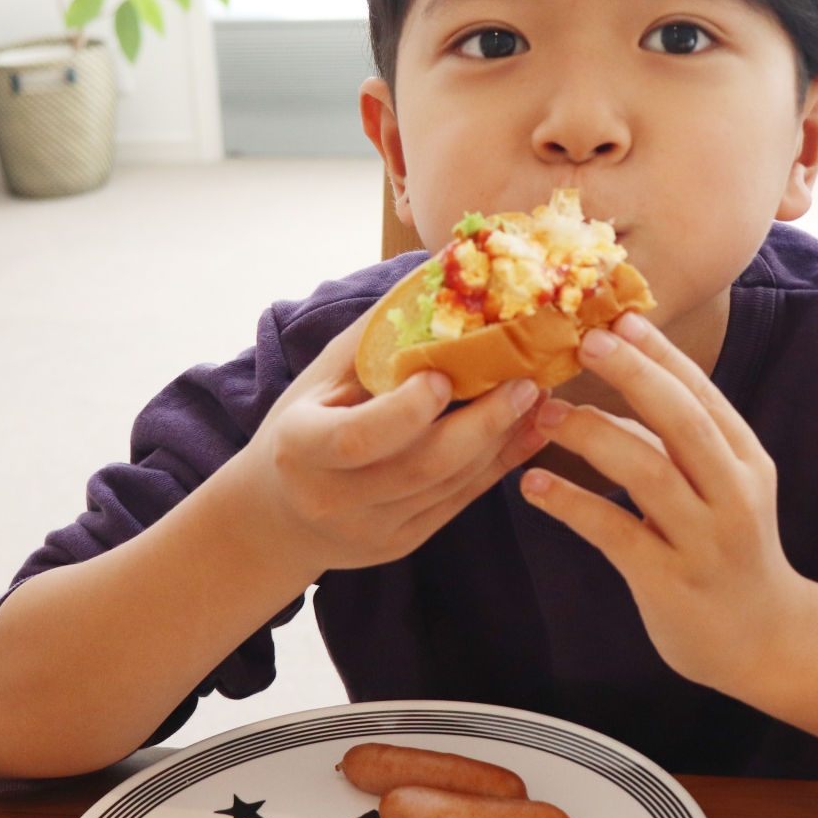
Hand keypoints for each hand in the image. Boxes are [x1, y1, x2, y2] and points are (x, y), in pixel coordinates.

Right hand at [224, 306, 547, 575]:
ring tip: (537, 397)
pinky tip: (529, 433)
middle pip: (422, 466)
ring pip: (451, 485)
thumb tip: (437, 274)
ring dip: (502, 440)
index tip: (444, 375)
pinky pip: (460, 502)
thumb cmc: (302, 426)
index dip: (408, 410)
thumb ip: (376, 336)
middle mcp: (334, 498)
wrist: (279, 516)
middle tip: (525, 382)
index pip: (359, 438)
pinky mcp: (403, 542)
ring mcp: (372, 528)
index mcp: (302, 448)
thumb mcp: (320, 378)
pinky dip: (499, 465)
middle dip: (483, 423)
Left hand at [520, 312, 817, 767]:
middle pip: (683, 422)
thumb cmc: (730, 551)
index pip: (703, 394)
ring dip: (593, 436)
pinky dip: (572, 504)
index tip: (619, 318)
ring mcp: (704, 539)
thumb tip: (620, 381)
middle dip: (634, 375)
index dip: (661, 355)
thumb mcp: (725, 488)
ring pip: (649, 472)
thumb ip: (681, 442)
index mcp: (746, 461)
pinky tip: (534, 486)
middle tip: (585, 342)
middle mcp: (733, 494)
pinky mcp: (670, 581)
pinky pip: (616, 532)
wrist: (765, 640)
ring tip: (545, 414)